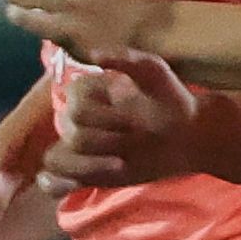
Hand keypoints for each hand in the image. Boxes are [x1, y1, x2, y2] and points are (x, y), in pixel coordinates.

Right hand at [44, 52, 212, 187]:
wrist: (188, 133)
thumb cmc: (170, 98)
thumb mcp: (154, 72)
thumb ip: (126, 58)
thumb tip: (93, 54)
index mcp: (86, 91)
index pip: (75, 102)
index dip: (104, 111)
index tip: (133, 111)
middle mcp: (77, 118)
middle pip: (70, 131)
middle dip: (105, 137)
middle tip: (136, 135)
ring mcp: (78, 147)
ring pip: (55, 157)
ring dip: (87, 163)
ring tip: (119, 164)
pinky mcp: (84, 172)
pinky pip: (52, 181)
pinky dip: (56, 184)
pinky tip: (75, 185)